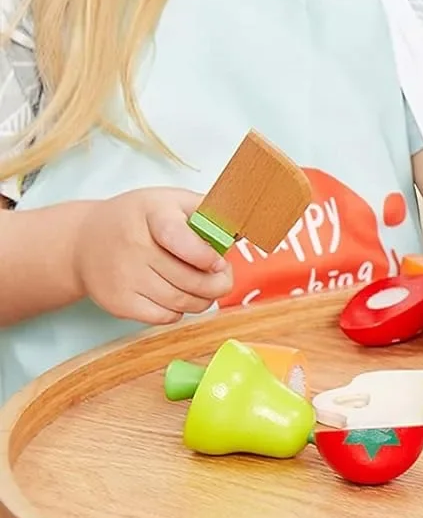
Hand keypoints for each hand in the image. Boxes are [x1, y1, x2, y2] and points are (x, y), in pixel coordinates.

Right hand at [73, 188, 234, 324]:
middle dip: (218, 282)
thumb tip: (241, 230)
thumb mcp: (171, 200)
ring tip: (208, 287)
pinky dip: (180, 311)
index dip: (204, 255)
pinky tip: (181, 296)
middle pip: (187, 278)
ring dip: (204, 299)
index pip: (178, 238)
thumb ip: (207, 211)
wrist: (85, 242)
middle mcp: (134, 248)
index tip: (219, 261)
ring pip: (180, 301)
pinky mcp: (118, 303)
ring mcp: (124, 278)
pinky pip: (163, 317)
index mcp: (152, 214)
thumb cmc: (139, 218)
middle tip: (225, 277)